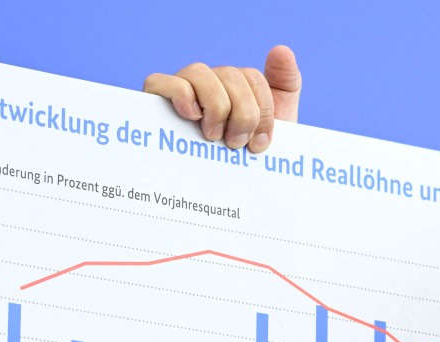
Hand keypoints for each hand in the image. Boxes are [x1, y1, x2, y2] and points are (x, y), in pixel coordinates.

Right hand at [143, 45, 301, 152]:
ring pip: (200, 73)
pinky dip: (180, 95)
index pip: (253, 77)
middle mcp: (209, 84)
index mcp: (235, 88)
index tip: (261, 144)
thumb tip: (281, 49)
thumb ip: (285, 84)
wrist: (229, 193)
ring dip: (216, 107)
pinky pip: (160, 81)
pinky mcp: (154, 102)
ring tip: (214, 137)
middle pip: (230, 75)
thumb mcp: (276, 124)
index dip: (263, 110)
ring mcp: (181, 91)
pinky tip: (191, 117)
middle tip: (237, 145)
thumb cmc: (244, 159)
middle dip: (243, 114)